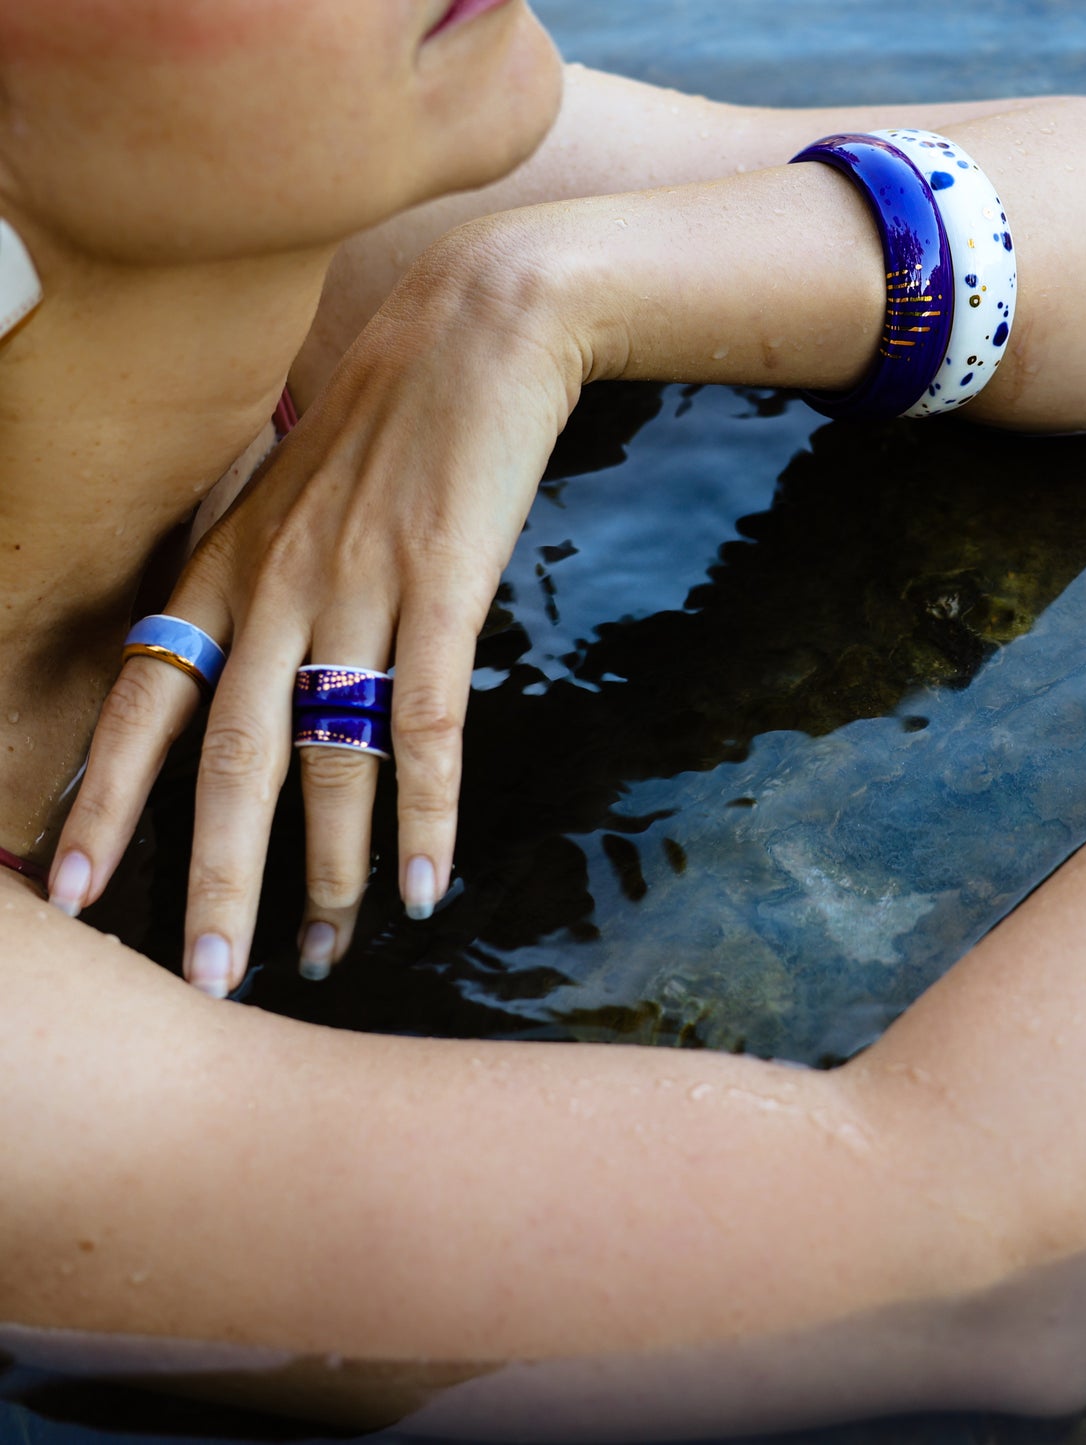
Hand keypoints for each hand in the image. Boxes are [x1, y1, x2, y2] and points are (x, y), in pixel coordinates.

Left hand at [51, 226, 583, 992]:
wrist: (471, 327)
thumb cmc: (385, 411)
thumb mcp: (290, 486)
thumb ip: (256, 569)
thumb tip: (246, 652)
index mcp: (226, 563)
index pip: (143, 699)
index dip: (103, 799)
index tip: (73, 891)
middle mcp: (273, 584)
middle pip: (228, 757)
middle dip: (211, 876)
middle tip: (207, 977)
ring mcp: (355, 587)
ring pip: (323, 757)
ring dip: (322, 867)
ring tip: (319, 950)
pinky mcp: (441, 588)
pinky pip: (423, 725)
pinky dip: (426, 813)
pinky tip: (429, 882)